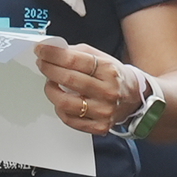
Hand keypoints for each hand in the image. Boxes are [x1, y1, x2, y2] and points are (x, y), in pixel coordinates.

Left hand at [33, 40, 150, 134]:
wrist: (135, 99)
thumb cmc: (115, 77)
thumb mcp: (102, 57)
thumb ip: (78, 52)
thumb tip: (53, 50)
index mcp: (109, 70)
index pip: (74, 60)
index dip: (53, 54)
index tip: (41, 50)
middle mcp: (108, 91)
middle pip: (68, 80)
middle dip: (48, 69)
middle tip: (42, 64)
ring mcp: (104, 111)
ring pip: (64, 103)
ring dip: (51, 90)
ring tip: (52, 83)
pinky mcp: (99, 126)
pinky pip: (69, 119)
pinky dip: (60, 108)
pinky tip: (62, 100)